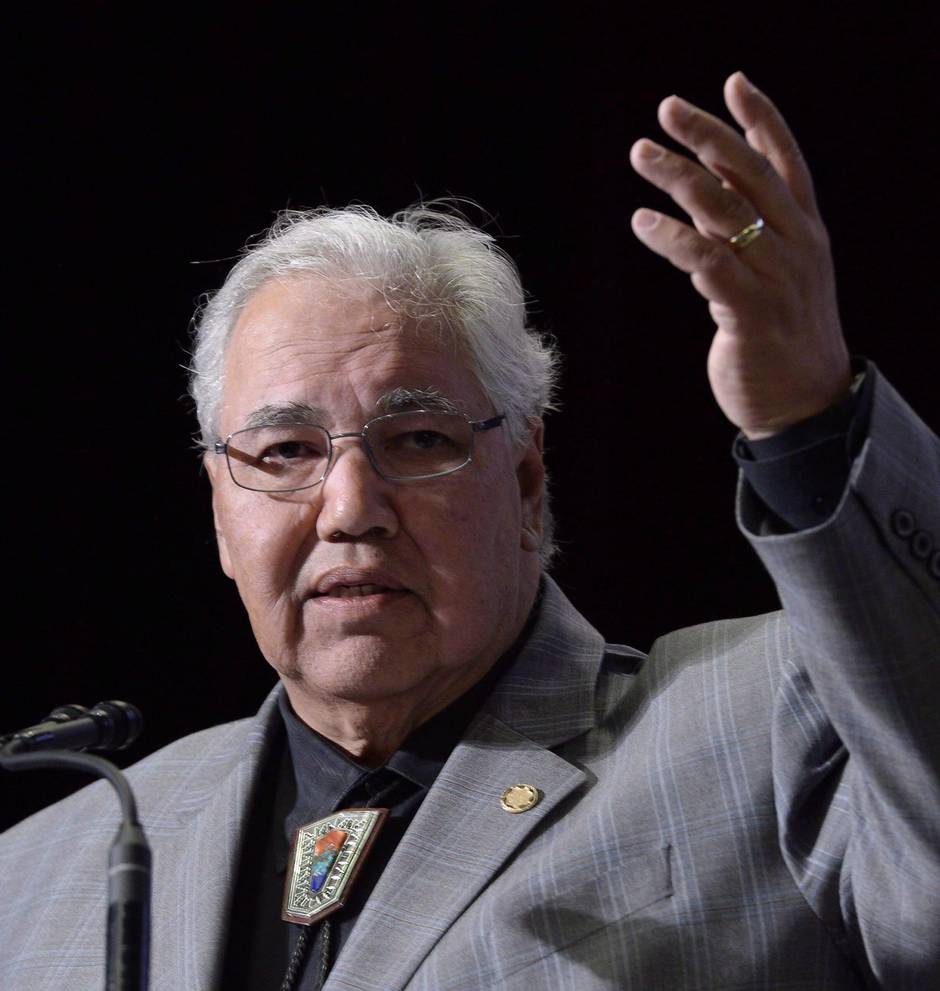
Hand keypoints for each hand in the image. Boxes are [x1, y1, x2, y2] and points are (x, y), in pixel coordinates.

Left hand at [629, 72, 851, 438]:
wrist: (804, 405)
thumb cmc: (782, 341)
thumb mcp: (778, 279)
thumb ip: (750, 239)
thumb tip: (707, 201)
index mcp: (806, 234)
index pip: (786, 163)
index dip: (762, 120)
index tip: (733, 83)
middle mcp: (796, 247)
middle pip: (750, 175)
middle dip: (708, 135)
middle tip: (666, 109)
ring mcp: (776, 278)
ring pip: (724, 210)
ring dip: (678, 176)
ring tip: (642, 153)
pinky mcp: (749, 312)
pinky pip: (705, 261)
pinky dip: (671, 237)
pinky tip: (643, 222)